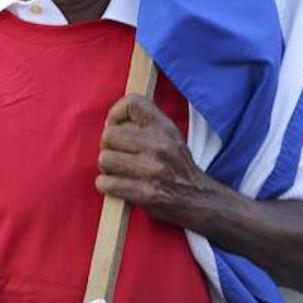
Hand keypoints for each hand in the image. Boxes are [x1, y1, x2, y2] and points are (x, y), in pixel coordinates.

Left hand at [96, 94, 213, 226]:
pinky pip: (107, 183)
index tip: (115, 126)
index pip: (132, 103)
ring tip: (120, 171)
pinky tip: (118, 185)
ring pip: (105, 159)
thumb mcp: (170, 136)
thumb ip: (144, 124)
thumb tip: (110, 123)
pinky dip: (107, 186)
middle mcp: (159, 145)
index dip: (116, 113)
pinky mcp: (146, 193)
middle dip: (108, 147)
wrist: (198, 199)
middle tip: (118, 155)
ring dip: (107, 169)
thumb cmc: (176, 166)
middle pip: (109, 134)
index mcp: (165, 128)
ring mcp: (153, 169)